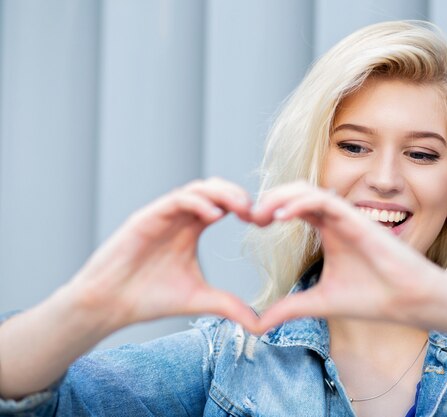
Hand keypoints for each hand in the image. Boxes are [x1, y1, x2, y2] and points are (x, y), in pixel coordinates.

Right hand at [71, 178, 259, 332]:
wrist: (110, 305)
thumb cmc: (150, 298)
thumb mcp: (199, 300)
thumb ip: (229, 306)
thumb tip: (259, 324)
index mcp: (192, 229)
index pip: (223, 204)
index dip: (245, 208)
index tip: (263, 223)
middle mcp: (179, 218)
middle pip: (214, 190)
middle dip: (238, 195)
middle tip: (257, 213)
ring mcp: (163, 215)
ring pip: (197, 189)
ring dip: (222, 193)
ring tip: (242, 208)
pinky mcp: (146, 218)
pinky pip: (176, 200)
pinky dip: (198, 202)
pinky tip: (215, 216)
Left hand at [251, 182, 443, 332]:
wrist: (408, 301)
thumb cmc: (372, 297)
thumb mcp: (319, 302)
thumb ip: (290, 308)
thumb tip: (258, 325)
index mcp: (328, 230)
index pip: (293, 207)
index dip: (270, 210)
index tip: (251, 225)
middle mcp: (335, 218)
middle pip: (296, 193)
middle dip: (270, 200)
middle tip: (250, 216)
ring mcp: (347, 216)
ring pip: (307, 190)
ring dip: (280, 197)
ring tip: (260, 215)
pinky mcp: (357, 218)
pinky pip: (324, 200)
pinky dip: (300, 203)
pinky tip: (281, 217)